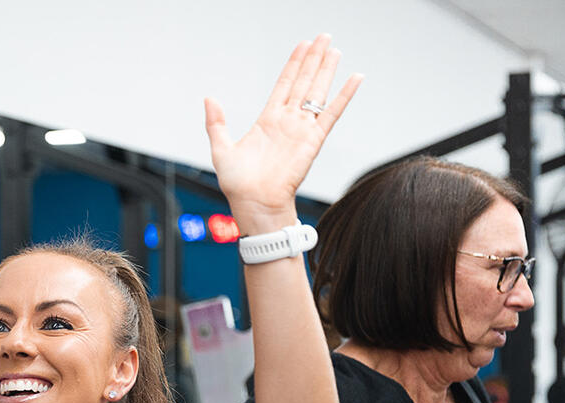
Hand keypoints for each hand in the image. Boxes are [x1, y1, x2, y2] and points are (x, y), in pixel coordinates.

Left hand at [204, 34, 362, 233]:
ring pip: (317, 92)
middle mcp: (287, 121)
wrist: (255, 204)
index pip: (284, 84)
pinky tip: (354, 78)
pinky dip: (344, 96)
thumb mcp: (221, 148)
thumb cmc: (239, 185)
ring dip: (326, 70)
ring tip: (334, 49)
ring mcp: (301, 129)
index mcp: (267, 121)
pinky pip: (331, 113)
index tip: (303, 46)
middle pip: (304, 82)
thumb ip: (217, 123)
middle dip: (313, 59)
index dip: (293, 64)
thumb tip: (209, 99)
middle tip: (324, 37)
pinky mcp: (313, 140)